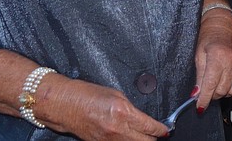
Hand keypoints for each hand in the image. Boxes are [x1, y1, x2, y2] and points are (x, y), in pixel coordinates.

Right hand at [39, 75, 168, 140]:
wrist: (65, 105)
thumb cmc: (87, 94)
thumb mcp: (115, 94)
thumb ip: (131, 108)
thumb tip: (144, 118)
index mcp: (123, 112)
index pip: (150, 127)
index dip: (162, 129)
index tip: (166, 129)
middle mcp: (118, 129)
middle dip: (154, 138)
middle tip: (157, 133)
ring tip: (144, 136)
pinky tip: (129, 137)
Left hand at [193, 8, 231, 111]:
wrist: (223, 24)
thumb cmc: (209, 36)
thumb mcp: (199, 54)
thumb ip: (199, 76)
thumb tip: (196, 94)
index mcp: (217, 57)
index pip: (210, 85)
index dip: (204, 99)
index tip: (200, 107)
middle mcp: (231, 62)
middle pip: (221, 90)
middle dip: (211, 95)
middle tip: (205, 90)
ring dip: (223, 92)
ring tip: (216, 84)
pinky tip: (228, 83)